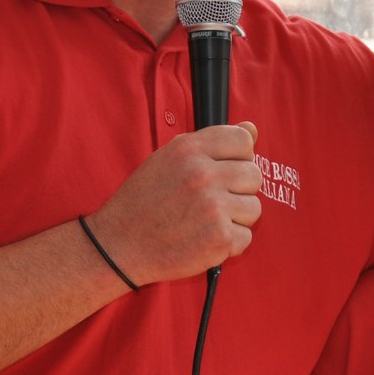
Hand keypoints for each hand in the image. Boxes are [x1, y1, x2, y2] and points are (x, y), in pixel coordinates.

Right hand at [88, 122, 262, 286]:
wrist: (119, 245)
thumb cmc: (143, 201)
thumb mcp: (168, 159)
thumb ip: (211, 142)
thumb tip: (252, 130)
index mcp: (189, 149)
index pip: (243, 141)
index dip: (238, 157)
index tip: (223, 171)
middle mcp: (202, 174)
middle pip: (254, 175)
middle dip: (239, 190)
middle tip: (212, 202)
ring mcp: (213, 207)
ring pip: (254, 207)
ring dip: (235, 218)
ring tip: (207, 221)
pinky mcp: (219, 238)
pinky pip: (246, 237)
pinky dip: (229, 243)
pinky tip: (204, 239)